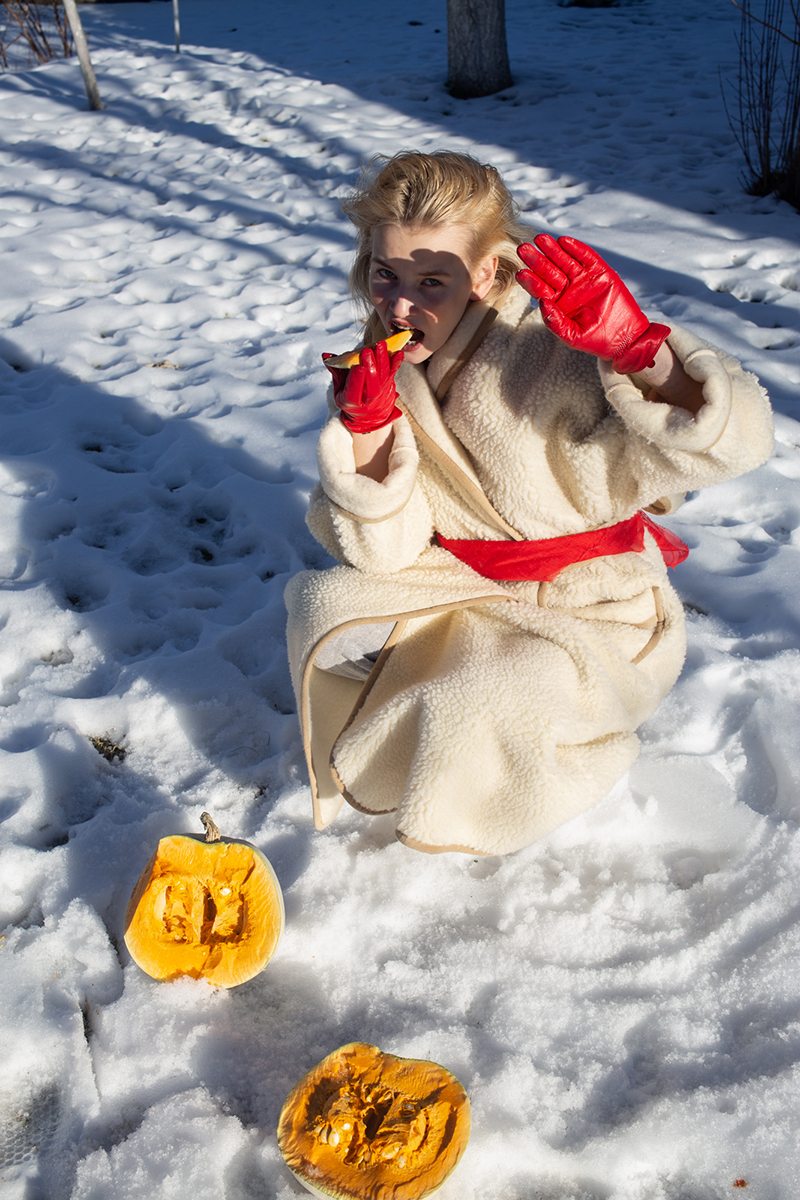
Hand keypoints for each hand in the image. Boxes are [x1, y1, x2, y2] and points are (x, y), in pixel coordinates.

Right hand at [322, 339, 403, 433]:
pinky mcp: (389, 386)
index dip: (356, 379)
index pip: (354, 391)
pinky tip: (398, 352)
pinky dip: (396, 363)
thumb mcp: (339, 389)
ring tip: (380, 345)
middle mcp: (368, 401)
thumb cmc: (350, 398)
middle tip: (367, 351)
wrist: (369, 415)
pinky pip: (393, 374)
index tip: (358, 366)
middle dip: (370, 366)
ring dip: (382, 360)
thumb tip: (326, 356)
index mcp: (351, 402)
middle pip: (372, 384)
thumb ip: (335, 371)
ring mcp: (381, 394)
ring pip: (383, 377)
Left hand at [516, 235, 669, 373]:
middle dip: (537, 260)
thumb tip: (541, 302)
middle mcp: (568, 289)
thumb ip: (554, 322)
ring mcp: (583, 279)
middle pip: (549, 271)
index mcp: (558, 303)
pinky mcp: (600, 271)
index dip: (530, 280)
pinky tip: (564, 242)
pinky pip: (586, 257)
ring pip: (565, 260)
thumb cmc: (596, 340)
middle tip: (523, 249)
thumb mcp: (572, 336)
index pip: (540, 288)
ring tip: (541, 239)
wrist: (625, 337)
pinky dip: (576, 249)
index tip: (521, 273)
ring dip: (553, 250)